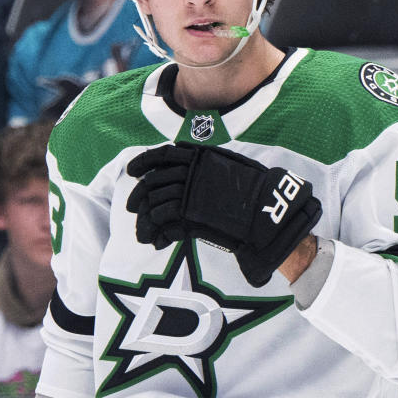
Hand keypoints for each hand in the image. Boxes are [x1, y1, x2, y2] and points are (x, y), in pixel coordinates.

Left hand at [126, 143, 321, 286]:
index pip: (163, 154)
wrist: (269, 211)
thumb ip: (207, 169)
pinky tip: (157, 242)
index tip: (132, 171)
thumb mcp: (228, 170)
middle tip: (129, 207)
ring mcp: (192, 192)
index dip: (144, 162)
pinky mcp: (193, 214)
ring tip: (143, 233)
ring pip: (156, 202)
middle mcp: (193, 171)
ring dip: (146, 220)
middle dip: (137, 195)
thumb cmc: (254, 193)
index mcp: (200, 156)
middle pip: (153, 180)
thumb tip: (190, 172)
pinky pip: (166, 221)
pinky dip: (159, 233)